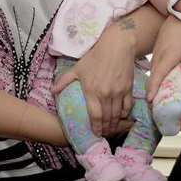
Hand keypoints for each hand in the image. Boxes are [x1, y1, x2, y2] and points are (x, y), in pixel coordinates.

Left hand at [52, 21, 135, 136]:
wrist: (116, 46)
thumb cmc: (95, 56)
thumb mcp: (77, 68)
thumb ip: (64, 81)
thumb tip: (52, 92)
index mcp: (91, 90)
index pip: (94, 116)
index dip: (95, 127)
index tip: (96, 133)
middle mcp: (105, 94)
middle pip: (106, 118)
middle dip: (105, 129)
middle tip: (104, 134)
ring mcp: (118, 92)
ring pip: (117, 114)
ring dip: (115, 124)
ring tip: (112, 129)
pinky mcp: (128, 89)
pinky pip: (128, 107)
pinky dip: (125, 114)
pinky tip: (122, 117)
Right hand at [148, 16, 180, 101]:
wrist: (175, 18)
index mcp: (166, 60)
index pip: (156, 78)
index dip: (152, 90)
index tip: (150, 101)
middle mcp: (157, 60)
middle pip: (151, 79)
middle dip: (151, 92)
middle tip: (154, 107)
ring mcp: (155, 56)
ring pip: (152, 74)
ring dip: (152, 86)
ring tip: (156, 99)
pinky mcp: (156, 54)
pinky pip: (154, 69)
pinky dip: (155, 78)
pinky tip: (161, 83)